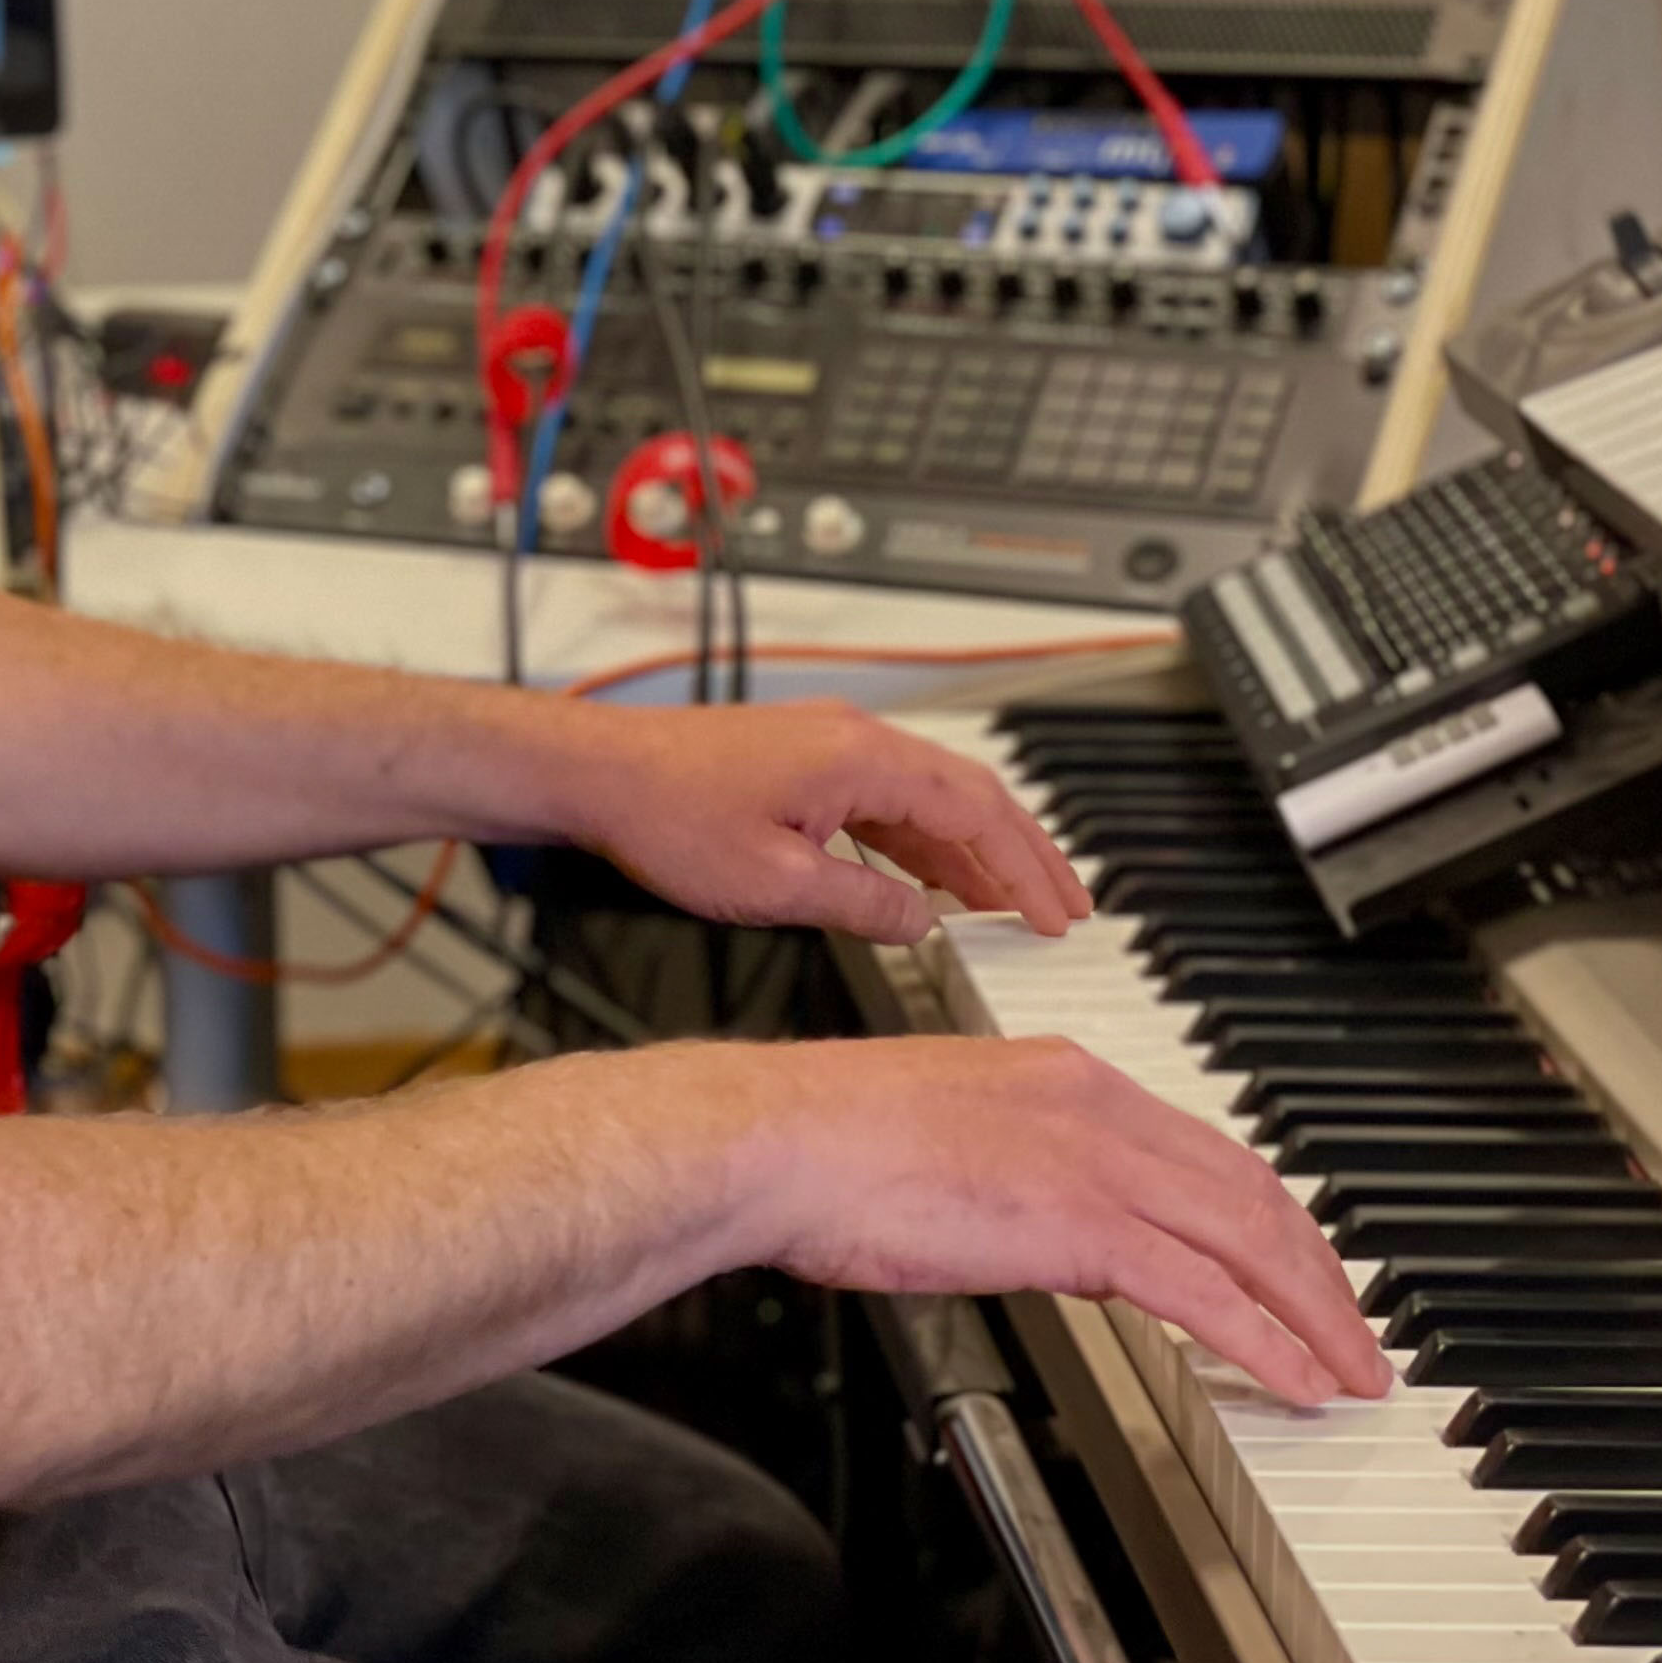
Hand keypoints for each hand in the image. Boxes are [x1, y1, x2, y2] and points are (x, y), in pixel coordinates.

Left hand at [547, 697, 1091, 941]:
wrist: (595, 772)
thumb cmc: (667, 814)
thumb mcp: (776, 884)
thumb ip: (863, 904)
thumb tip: (921, 923)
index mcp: (862, 759)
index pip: (978, 812)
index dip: (1025, 870)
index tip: (1058, 917)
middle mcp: (855, 740)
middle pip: (969, 797)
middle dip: (1022, 856)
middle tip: (1066, 909)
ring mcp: (829, 746)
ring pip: (930, 799)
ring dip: (975, 852)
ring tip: (1015, 906)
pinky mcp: (803, 762)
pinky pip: (887, 802)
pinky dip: (922, 844)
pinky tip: (934, 888)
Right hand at [732, 1034, 1392, 1406]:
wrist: (776, 1138)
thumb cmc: (821, 1138)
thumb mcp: (944, 1132)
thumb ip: (1017, 1168)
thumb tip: (1051, 1229)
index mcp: (1063, 1075)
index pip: (1204, 1147)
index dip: (1267, 1214)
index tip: (1293, 1262)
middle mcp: (1096, 1105)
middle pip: (1252, 1190)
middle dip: (1317, 1270)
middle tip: (1352, 1328)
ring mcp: (1093, 1161)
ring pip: (1249, 1239)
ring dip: (1316, 1314)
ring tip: (1349, 1368)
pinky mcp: (1078, 1222)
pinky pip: (1206, 1293)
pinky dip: (1267, 1341)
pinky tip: (1297, 1380)